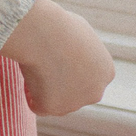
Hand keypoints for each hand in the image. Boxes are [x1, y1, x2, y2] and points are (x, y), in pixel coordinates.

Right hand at [0, 0, 114, 115]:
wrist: (44, 34)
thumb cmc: (59, 26)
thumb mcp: (79, 32)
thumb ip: (82, 49)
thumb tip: (73, 51)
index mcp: (106, 71)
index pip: (88, 76)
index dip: (70, 65)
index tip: (57, 53)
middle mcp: (96, 91)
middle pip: (75, 92)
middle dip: (61, 83)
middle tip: (44, 62)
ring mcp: (76, 103)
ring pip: (56, 100)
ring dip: (45, 88)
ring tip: (36, 63)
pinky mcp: (54, 109)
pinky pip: (38, 105)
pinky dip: (30, 93)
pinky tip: (30, 74)